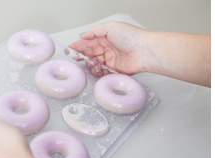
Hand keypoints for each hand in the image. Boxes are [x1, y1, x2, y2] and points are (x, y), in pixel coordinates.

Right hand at [70, 23, 210, 86]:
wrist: (144, 51)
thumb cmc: (130, 36)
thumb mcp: (109, 27)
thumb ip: (94, 32)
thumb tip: (83, 36)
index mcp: (105, 37)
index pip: (88, 42)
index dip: (79, 46)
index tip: (70, 50)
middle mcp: (107, 48)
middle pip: (91, 53)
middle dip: (83, 56)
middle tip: (77, 59)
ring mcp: (111, 60)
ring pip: (96, 63)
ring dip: (91, 64)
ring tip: (91, 64)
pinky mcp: (116, 71)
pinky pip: (103, 73)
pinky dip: (99, 72)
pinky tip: (97, 69)